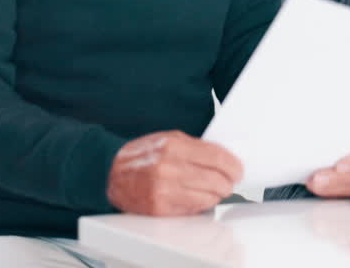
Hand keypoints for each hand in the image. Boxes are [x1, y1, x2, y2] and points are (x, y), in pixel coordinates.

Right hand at [106, 130, 242, 215]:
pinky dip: (201, 204)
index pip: (217, 158)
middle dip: (228, 182)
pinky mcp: (161, 208)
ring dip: (216, 195)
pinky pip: (194, 209)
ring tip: (213, 189)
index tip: (238, 169)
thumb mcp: (168, 140)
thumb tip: (224, 158)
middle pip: (217, 180)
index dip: (233, 166)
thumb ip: (196, 147)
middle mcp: (169, 168)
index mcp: (173, 147)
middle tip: (229, 181)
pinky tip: (198, 196)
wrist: (110, 173)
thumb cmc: (141, 156)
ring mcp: (164, 190)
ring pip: (209, 197)